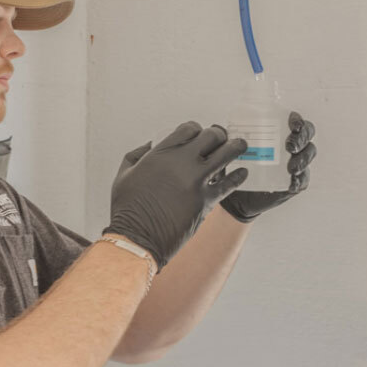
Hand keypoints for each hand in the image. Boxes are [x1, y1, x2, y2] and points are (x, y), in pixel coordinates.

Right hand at [103, 122, 248, 271]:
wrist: (137, 238)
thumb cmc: (127, 208)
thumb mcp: (124, 174)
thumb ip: (138, 154)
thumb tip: (152, 143)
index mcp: (160, 153)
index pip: (189, 128)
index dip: (197, 129)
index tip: (200, 135)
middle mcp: (181, 162)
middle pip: (212, 136)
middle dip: (219, 135)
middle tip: (223, 138)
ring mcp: (196, 181)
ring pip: (226, 154)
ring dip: (236, 147)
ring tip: (241, 146)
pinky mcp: (206, 200)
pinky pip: (230, 183)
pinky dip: (239, 176)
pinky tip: (242, 172)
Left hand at [218, 112, 316, 222]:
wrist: (235, 195)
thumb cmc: (234, 165)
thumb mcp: (228, 150)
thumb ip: (223, 138)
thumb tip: (218, 128)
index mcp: (277, 132)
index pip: (295, 121)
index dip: (298, 120)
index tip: (292, 124)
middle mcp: (290, 145)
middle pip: (306, 134)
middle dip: (302, 138)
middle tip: (289, 146)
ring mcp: (295, 163)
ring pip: (308, 154)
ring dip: (303, 158)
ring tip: (290, 167)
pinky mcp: (295, 182)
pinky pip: (303, 179)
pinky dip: (300, 179)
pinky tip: (291, 182)